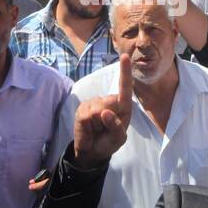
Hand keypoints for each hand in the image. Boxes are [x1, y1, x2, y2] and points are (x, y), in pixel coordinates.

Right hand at [72, 54, 132, 168]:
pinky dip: (87, 124)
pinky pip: (85, 114)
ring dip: (97, 124)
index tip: (125, 56)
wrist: (91, 151)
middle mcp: (109, 101)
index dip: (125, 72)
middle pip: (109, 102)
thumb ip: (116, 127)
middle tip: (104, 129)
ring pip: (96, 109)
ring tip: (97, 129)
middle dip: (107, 118)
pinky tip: (89, 127)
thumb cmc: (109, 143)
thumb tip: (105, 112)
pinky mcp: (82, 107)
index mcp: (123, 107)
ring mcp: (94, 103)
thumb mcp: (118, 139)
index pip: (125, 88)